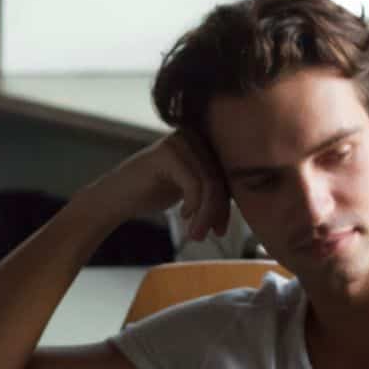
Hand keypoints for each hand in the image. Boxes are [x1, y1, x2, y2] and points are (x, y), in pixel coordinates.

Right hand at [89, 130, 230, 240]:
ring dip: (207, 214)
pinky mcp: (167, 153)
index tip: (221, 229)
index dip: (228, 203)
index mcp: (204, 139)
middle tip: (211, 235)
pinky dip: (195, 206)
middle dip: (219, 211)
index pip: (228, 172)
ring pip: (210, 182)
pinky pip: (195, 184)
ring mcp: (180, 140)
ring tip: (197, 234)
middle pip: (222, 177)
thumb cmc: (153, 193)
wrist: (115, 198)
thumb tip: (253, 197)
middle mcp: (194, 134)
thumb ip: (216, 185)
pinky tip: (184, 216)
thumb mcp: (192, 188)